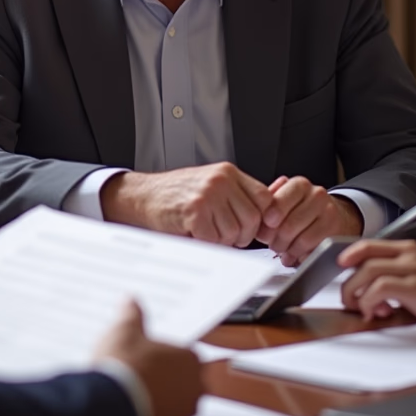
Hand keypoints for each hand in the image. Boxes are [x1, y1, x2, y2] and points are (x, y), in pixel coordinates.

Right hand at [93, 301, 201, 415]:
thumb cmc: (124, 365)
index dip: (167, 356)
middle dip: (169, 379)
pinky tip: (137, 410)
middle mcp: (195, 387)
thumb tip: (131, 301)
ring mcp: (185, 412)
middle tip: (144, 374)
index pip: (186, 355)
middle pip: (186, 381)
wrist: (112, 403)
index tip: (151, 356)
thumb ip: (132, 313)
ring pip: (179, 404)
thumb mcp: (125, 329)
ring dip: (164, 400)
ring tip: (139, 393)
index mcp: (190, 359)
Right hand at [100, 163, 273, 246]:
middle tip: (225, 234)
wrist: (144, 195)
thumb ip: (238, 195)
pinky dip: (205, 242)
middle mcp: (220, 180)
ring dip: (222, 240)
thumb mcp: (211, 184)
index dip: (264, 218)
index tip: (256, 229)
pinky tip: (194, 232)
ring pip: (234, 232)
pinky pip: (214, 239)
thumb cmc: (177, 194)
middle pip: (253, 218)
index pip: (264, 197)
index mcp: (228, 172)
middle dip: (242, 235)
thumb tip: (271, 214)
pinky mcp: (194, 212)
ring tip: (206, 230)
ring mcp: (208, 195)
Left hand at [255, 176, 362, 265]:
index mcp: (299, 185)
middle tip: (271, 243)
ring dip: (287, 249)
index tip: (264, 227)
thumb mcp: (284, 198)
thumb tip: (254, 217)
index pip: (278, 202)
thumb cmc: (302, 208)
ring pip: (302, 240)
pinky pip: (314, 249)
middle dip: (275, 239)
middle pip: (289, 225)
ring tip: (281, 249)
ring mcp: (329, 213)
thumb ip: (267, 204)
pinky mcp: (336, 232)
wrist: (335, 214)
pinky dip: (300, 256)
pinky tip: (293, 255)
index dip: (267, 220)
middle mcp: (316, 195)